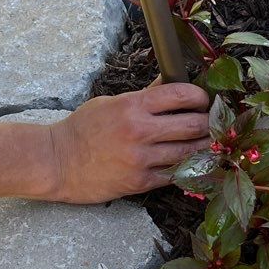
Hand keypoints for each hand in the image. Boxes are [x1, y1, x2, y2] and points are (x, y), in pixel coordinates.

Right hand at [47, 84, 209, 203]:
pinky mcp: (139, 182)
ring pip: (189, 152)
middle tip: (211, 123)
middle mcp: (139, 131)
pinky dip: (186, 168)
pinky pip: (174, 175)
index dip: (199, 97)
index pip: (181, 95)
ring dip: (202, 148)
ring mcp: (140, 159)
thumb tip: (169, 85)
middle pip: (192, 125)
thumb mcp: (110, 103)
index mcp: (132, 106)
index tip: (203, 101)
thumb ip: (142, 98)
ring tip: (207, 143)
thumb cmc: (81, 130)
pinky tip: (190, 162)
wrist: (57, 162)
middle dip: (207, 123)